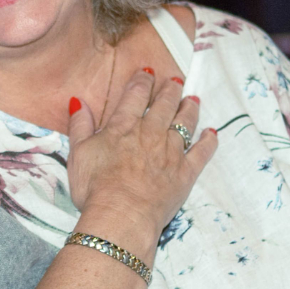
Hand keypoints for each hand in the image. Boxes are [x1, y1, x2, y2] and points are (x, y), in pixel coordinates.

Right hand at [65, 69, 215, 254]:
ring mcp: (171, 152)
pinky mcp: (185, 173)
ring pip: (185, 123)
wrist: (121, 216)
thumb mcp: (78, 153)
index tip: (147, 72)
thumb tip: (78, 101)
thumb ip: (80, 125)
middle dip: (170, 90)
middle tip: (175, 81)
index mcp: (123, 126)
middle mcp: (150, 133)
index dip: (142, 81)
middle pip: (164, 105)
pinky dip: (208, 141)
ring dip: (189, 109)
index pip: (135, 96)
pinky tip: (212, 133)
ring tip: (193, 99)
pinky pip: (202, 152)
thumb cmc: (94, 187)